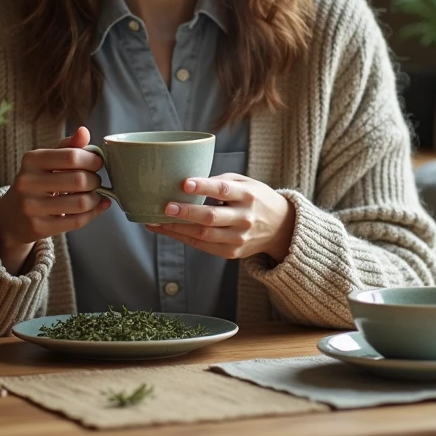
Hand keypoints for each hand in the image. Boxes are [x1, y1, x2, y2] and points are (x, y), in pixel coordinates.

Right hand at [0, 126, 109, 273]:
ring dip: (96, 199)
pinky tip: (95, 208)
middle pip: (79, 180)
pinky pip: (76, 221)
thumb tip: (84, 131)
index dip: (93, 160)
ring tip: (95, 195)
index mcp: (31, 160)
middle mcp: (28, 182)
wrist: (12, 216)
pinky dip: (93, 214)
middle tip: (96, 181)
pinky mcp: (38, 227)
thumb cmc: (37, 181)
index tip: (97, 163)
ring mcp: (31, 207)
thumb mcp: (47, 160)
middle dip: (96, 181)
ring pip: (80, 203)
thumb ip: (68, 146)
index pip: (72, 156)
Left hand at [147, 174, 295, 261]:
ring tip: (155, 222)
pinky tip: (167, 231)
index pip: (224, 190)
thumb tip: (188, 183)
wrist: (281, 228)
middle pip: (211, 217)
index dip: (204, 186)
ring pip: (203, 235)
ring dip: (177, 229)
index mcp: (248, 196)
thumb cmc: (256, 199)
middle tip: (165, 206)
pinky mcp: (231, 253)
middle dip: (186, 212)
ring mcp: (238, 238)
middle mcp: (244, 218)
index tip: (185, 182)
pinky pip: (202, 246)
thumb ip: (221, 181)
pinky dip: (183, 238)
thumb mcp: (246, 183)